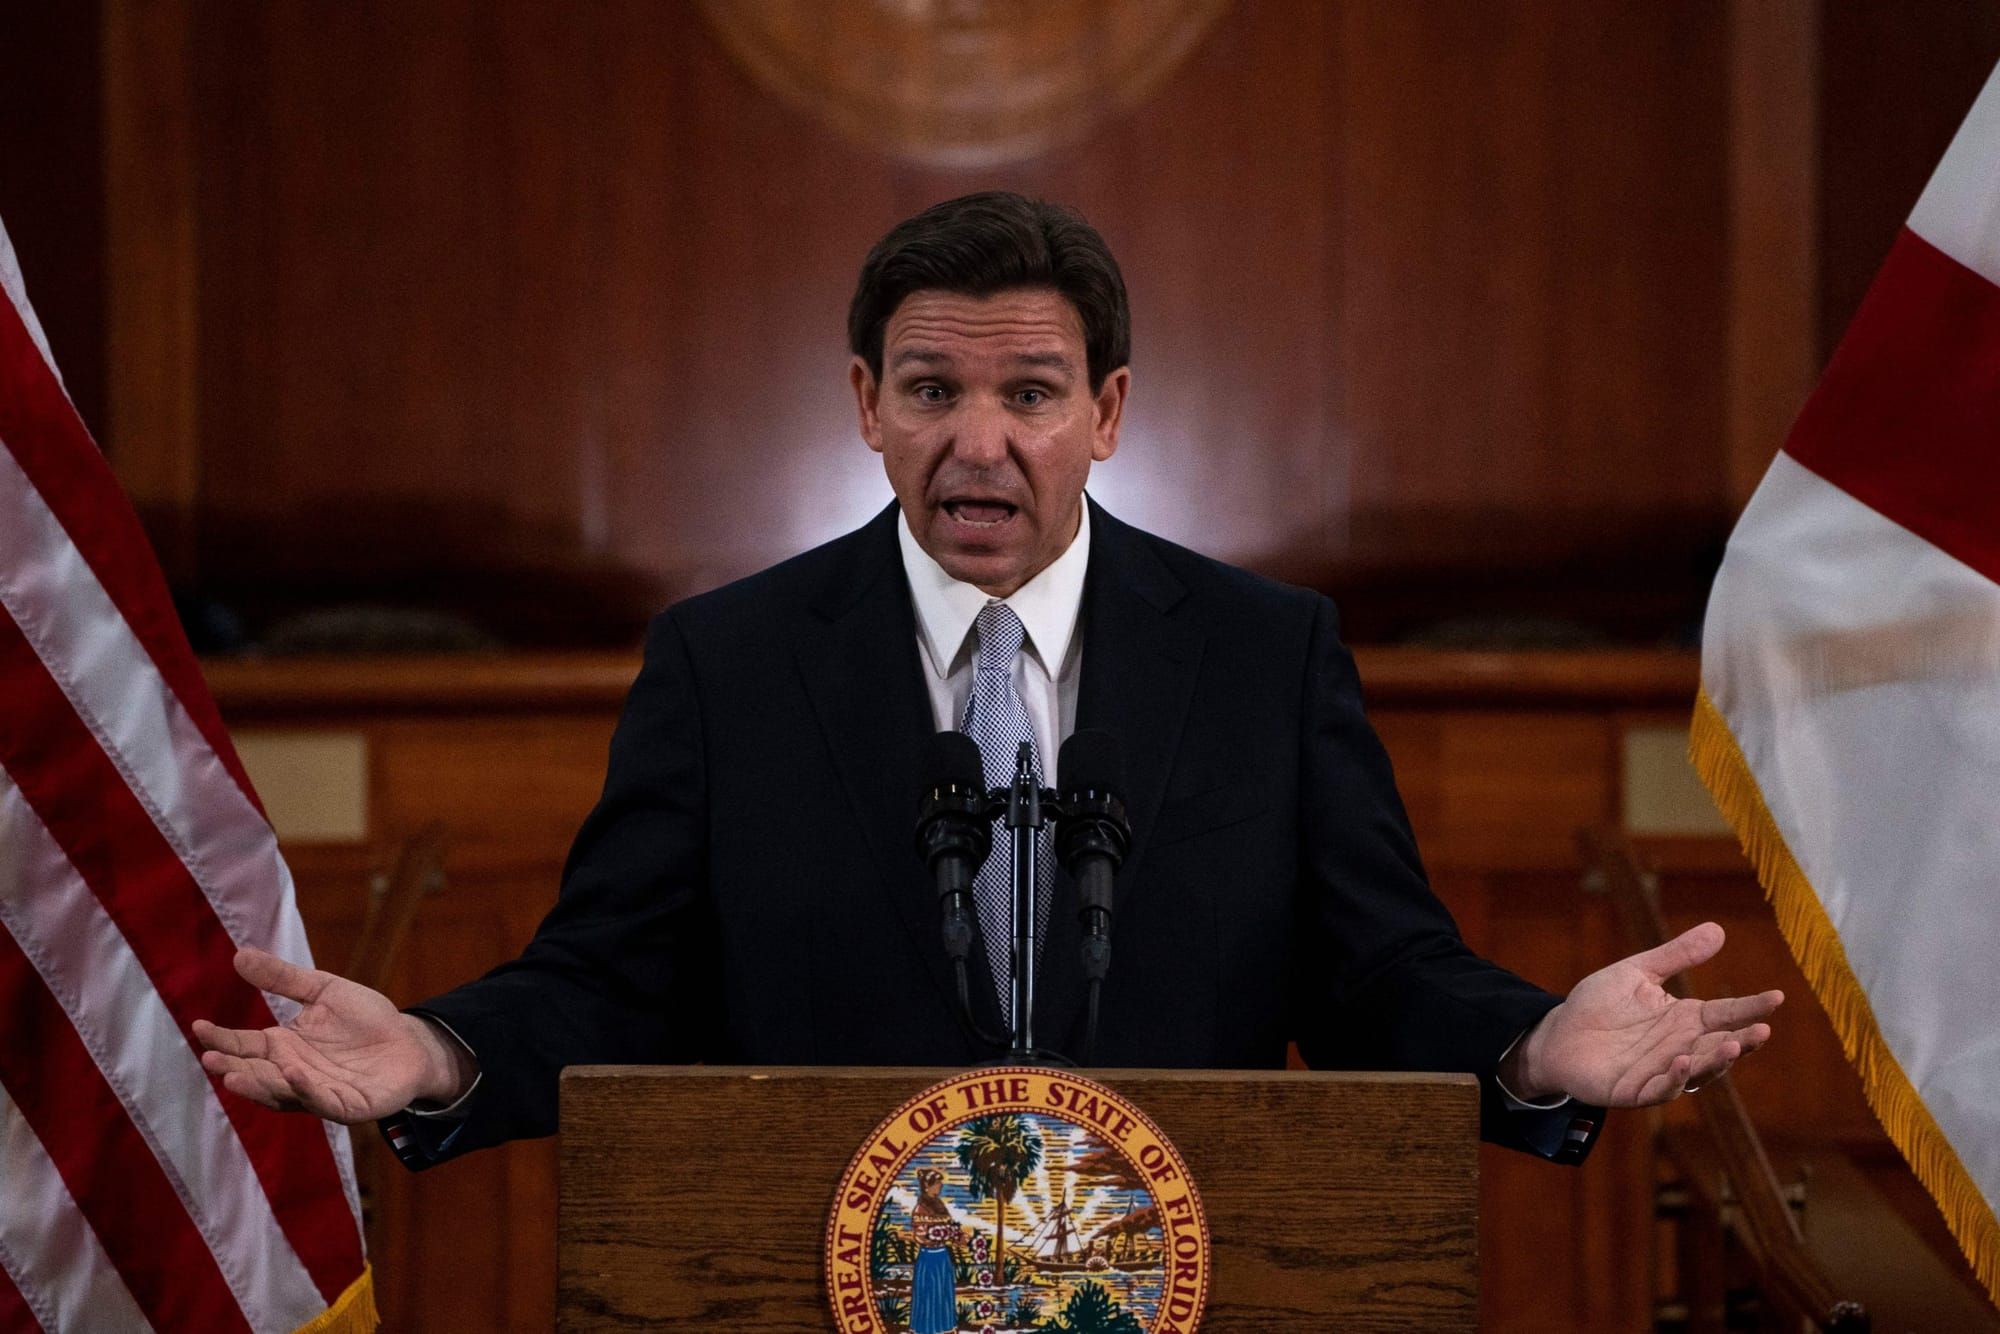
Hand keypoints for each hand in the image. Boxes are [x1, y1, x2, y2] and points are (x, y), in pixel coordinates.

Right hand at [193, 947, 475, 1124]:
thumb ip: (283, 978)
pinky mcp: (347, 1106)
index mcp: (283, 1047)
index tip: (198, 1026)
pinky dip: (306, 1090)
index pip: (244, 1045)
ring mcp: (317, 1093)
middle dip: (232, 1068)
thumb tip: (238, 954)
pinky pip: (322, 1102)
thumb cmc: (365, 1019)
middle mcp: (293, 1073)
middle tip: (209, 1059)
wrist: (410, 1042)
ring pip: (280, 1093)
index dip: (221, 1038)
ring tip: (233, 1077)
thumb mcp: (323, 991)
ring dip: (257, 1087)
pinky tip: (293, 1073)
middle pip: (255, 1073)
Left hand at [1501, 922, 1781, 1106]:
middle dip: (1743, 1041)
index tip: (1777, 996)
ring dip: (1717, 1062)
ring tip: (1734, 1045)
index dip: (1751, 1007)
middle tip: (1762, 1030)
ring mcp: (1662, 1072)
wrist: (1557, 1034)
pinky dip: (1675, 1078)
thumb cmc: (1599, 1004)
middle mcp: (1681, 1048)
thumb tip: (1719, 929)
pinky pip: (1662, 1089)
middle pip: (1720, 1047)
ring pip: (1699, 1072)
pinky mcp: (1635, 1092)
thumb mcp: (1638, 972)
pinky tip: (1682, 1061)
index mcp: (1686, 1020)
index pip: (1726, 1013)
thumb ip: (1676, 955)